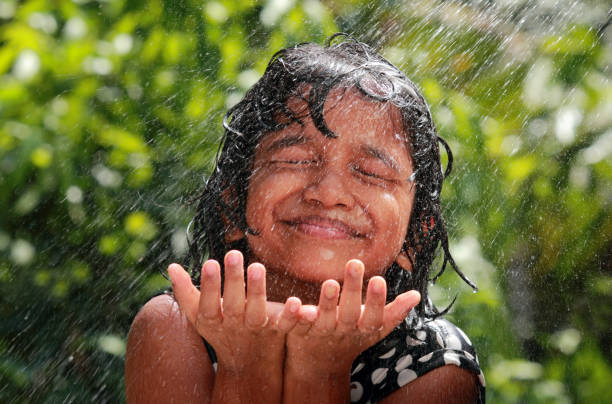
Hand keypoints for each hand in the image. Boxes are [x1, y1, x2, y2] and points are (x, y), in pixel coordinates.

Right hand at [168, 250, 301, 372]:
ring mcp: (255, 329)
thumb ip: (185, 291)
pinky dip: (290, 316)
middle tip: (234, 255)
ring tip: (257, 266)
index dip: (209, 285)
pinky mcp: (276, 332)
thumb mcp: (200, 315)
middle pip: (233, 305)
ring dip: (257, 291)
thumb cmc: (220, 329)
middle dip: (233, 281)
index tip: (210, 262)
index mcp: (213, 320)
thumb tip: (171, 265)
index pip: (208, 304)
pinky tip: (295, 301)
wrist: (247, 362)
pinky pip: (284, 325)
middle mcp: (234, 325)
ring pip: (257, 312)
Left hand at [286, 259, 420, 375]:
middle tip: (354, 263)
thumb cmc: (351, 335)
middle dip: (352, 290)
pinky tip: (294, 302)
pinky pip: (295, 325)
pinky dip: (295, 315)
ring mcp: (320, 333)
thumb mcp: (373, 327)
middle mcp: (343, 331)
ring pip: (324, 319)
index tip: (379, 279)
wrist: (319, 362)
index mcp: (362, 329)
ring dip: (327, 302)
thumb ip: (393, 312)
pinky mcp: (298, 332)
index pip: (373, 317)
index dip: (376, 301)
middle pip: (348, 313)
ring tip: (329, 282)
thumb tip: (417, 295)